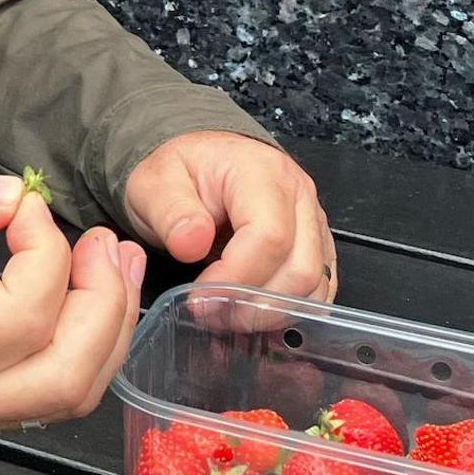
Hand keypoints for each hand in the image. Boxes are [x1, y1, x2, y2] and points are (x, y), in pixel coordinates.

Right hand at [0, 155, 146, 439]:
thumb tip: (10, 198)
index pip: (22, 313)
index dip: (45, 250)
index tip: (25, 208)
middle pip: (67, 374)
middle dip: (105, 302)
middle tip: (105, 244)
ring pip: (67, 398)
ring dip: (106, 331)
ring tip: (113, 269)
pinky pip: (44, 398)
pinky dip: (80, 350)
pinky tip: (85, 303)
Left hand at [123, 132, 337, 301]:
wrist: (201, 162)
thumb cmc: (183, 173)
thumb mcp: (156, 184)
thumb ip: (171, 212)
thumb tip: (191, 244)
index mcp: (261, 173)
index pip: (269, 238)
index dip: (235, 278)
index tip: (199, 297)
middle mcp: (298, 196)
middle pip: (299, 269)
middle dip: (253, 304)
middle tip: (210, 312)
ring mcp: (313, 222)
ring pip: (313, 286)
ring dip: (269, 312)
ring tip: (225, 313)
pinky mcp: (317, 246)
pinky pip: (318, 291)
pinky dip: (285, 311)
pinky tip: (249, 311)